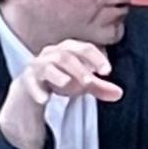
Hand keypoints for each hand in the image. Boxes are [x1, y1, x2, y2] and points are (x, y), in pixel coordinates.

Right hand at [0, 41, 122, 148]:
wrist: (33, 85)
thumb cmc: (63, 77)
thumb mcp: (82, 82)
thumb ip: (100, 87)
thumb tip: (119, 94)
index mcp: (69, 49)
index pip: (84, 48)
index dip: (96, 58)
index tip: (107, 71)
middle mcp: (52, 53)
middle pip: (66, 57)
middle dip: (79, 69)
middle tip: (89, 82)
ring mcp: (38, 65)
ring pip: (47, 67)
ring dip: (58, 75)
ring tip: (67, 83)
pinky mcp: (27, 79)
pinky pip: (30, 83)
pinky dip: (37, 91)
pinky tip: (44, 100)